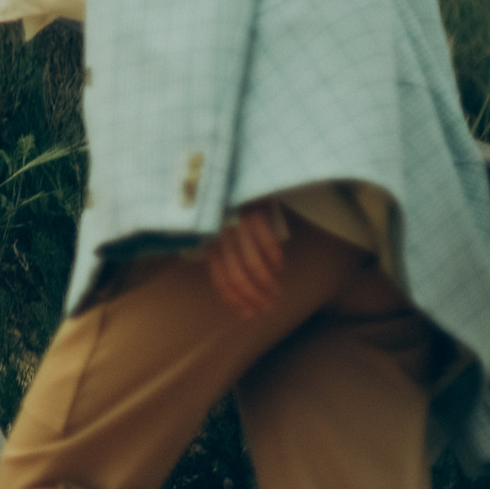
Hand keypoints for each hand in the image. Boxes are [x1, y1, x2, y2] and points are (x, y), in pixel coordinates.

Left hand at [205, 201, 287, 318]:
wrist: (238, 174)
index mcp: (210, 242)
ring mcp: (236, 225)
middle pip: (237, 276)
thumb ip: (224, 252)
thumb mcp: (221, 228)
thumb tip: (238, 284)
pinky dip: (273, 258)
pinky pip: (265, 242)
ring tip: (276, 291)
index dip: (235, 299)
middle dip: (254, 297)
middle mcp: (221, 236)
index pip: (220, 278)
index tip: (248, 314)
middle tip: (268, 307)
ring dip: (266, 283)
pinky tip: (279, 267)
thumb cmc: (231, 205)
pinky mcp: (253, 212)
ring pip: (252, 264)